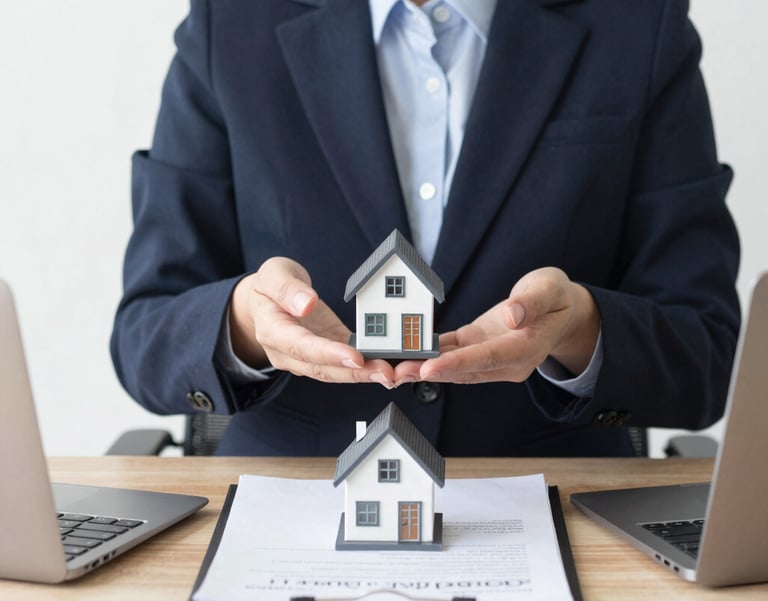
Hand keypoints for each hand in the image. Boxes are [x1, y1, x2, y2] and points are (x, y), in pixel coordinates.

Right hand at [229, 257, 394, 386]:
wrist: (265, 302)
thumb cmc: (269, 286)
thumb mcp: (273, 274)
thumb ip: (287, 288)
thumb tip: (307, 304)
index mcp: (273, 332)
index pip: (301, 347)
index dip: (328, 353)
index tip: (354, 356)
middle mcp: (290, 354)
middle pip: (324, 369)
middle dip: (357, 373)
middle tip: (387, 372)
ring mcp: (308, 359)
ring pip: (338, 372)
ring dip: (367, 375)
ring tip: (396, 373)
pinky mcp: (327, 355)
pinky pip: (347, 365)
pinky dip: (370, 367)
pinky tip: (393, 366)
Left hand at [394, 267, 599, 384]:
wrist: (560, 310)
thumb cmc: (557, 298)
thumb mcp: (550, 290)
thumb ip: (531, 303)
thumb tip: (512, 315)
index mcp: (526, 349)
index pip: (487, 358)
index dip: (457, 363)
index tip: (429, 368)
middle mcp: (505, 361)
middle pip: (464, 369)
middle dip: (428, 372)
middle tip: (395, 374)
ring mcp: (490, 357)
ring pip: (453, 366)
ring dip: (422, 368)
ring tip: (391, 370)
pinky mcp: (478, 346)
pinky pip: (451, 352)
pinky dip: (428, 354)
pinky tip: (403, 354)